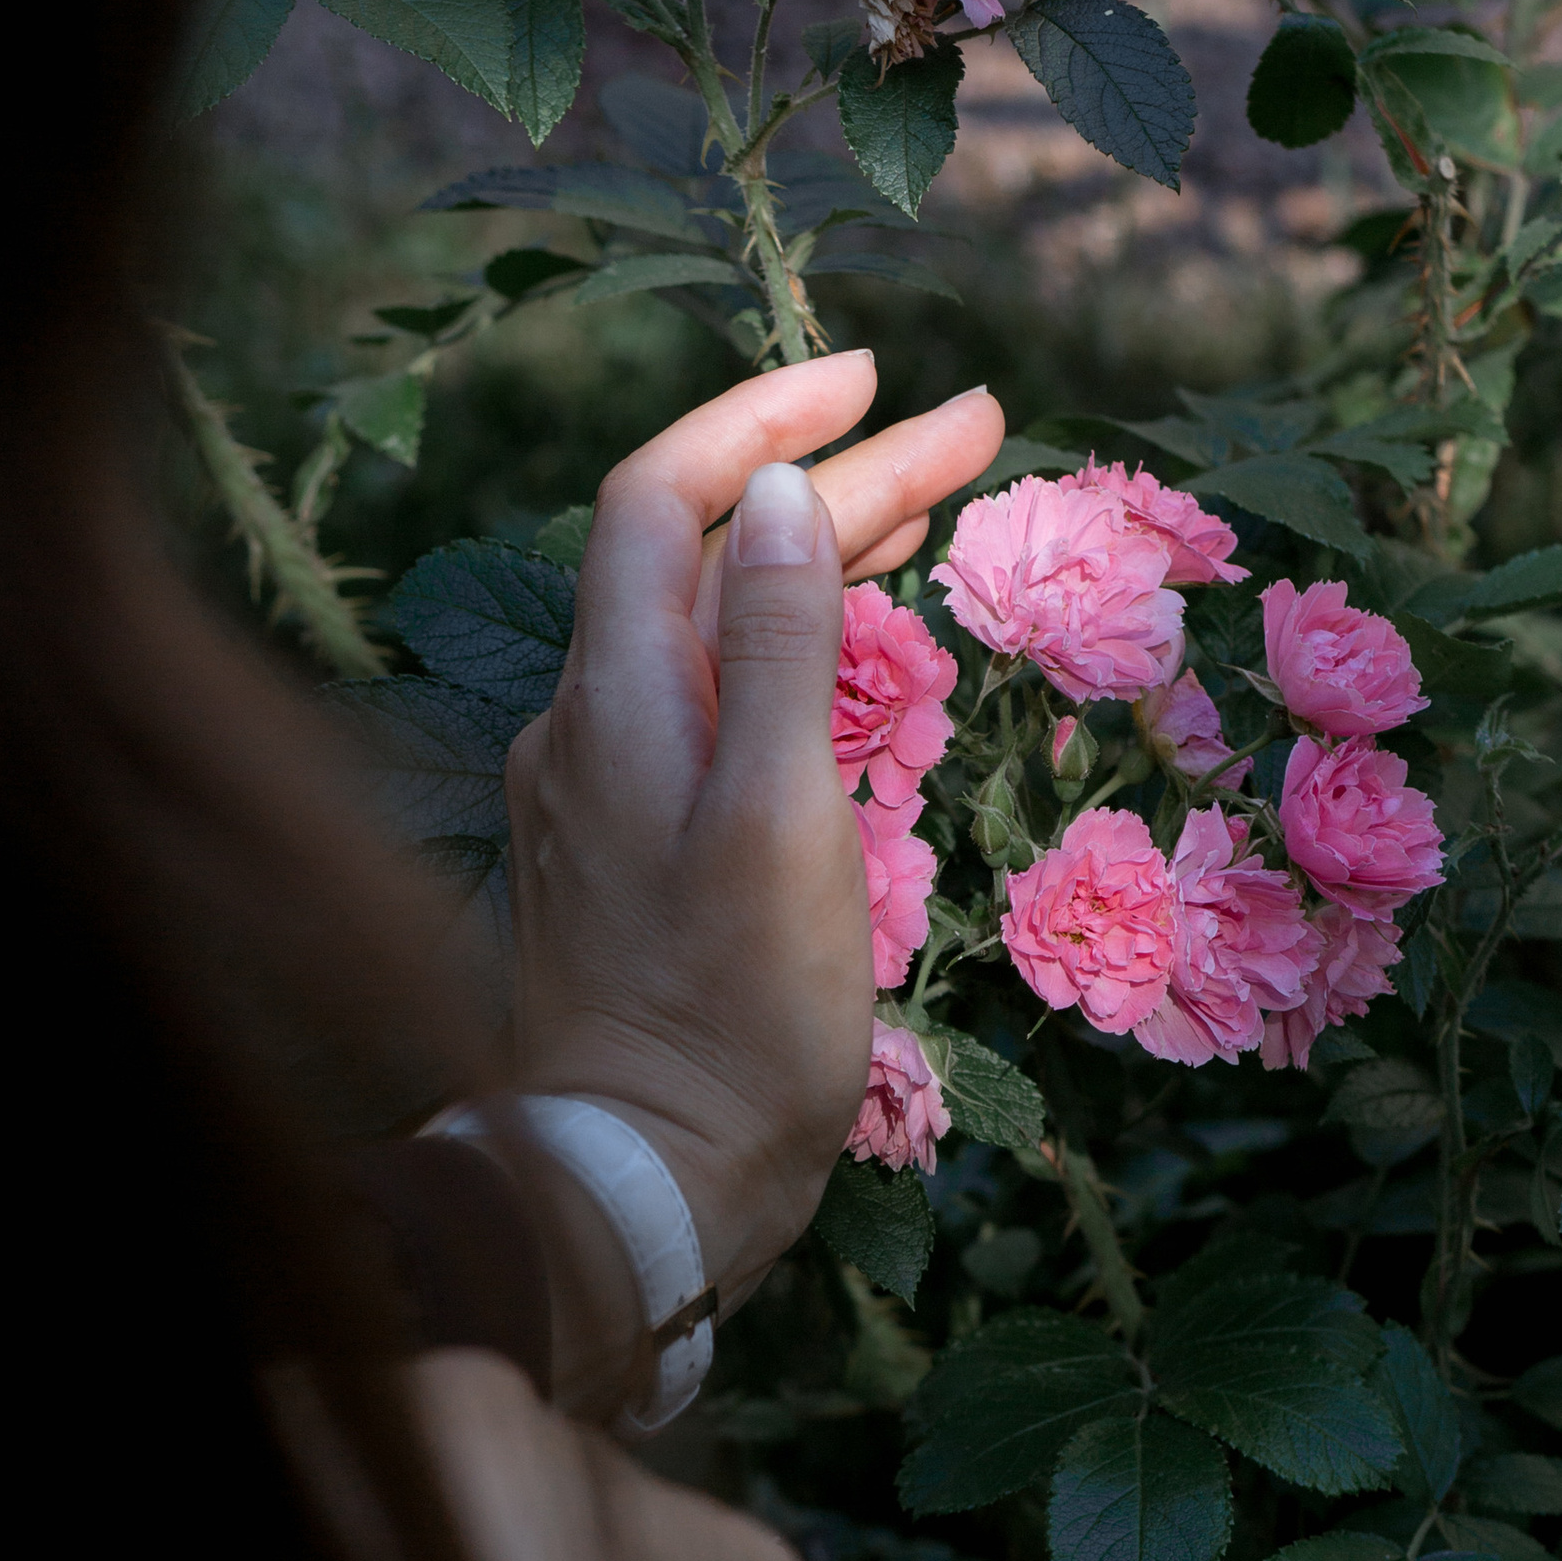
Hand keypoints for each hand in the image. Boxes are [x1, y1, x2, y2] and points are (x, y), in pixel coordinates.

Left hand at [505, 351, 1004, 1306]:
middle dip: (833, 482)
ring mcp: (605, 796)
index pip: (666, 495)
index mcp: (616, 701)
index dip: (769, 419)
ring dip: (816, 562)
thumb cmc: (732, 1020)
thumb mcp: (781, 821)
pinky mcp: (633, 860)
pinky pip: (710, 707)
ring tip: (934, 515)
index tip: (883, 377)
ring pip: (709, 631)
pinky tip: (854, 663)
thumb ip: (780, 650)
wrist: (650, 1184)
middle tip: (971, 434)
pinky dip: (791, 653)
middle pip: (702, 556)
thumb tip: (783, 495)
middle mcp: (590, 729)